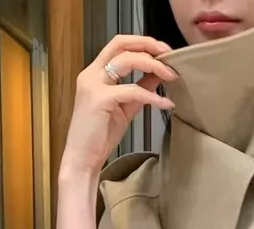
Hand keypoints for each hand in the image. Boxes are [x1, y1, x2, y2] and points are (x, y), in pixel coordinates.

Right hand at [60, 35, 176, 179]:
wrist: (82, 160)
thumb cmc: (99, 137)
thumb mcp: (124, 108)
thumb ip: (139, 90)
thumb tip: (158, 75)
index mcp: (95, 73)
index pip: (118, 45)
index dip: (142, 43)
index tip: (163, 51)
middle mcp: (91, 74)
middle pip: (121, 44)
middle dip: (148, 45)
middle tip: (170, 54)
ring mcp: (93, 85)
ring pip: (127, 61)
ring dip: (153, 65)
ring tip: (171, 76)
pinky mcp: (100, 100)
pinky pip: (132, 91)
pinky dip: (152, 96)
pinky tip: (164, 103)